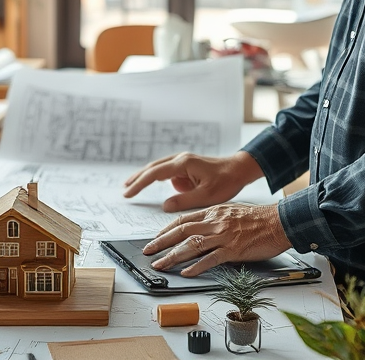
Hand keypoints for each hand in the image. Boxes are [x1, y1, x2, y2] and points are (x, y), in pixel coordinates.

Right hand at [123, 151, 264, 212]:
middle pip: (153, 168)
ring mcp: (184, 162)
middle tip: (124, 188)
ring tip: (135, 188)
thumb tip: (164, 206)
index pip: (154, 173)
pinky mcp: (188, 167)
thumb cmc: (226, 181)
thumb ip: (183, 201)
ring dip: (148, 178)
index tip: (128, 193)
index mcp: (183, 163)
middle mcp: (181, 159)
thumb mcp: (205, 196)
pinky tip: (172, 193)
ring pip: (160, 169)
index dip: (139, 184)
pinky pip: (171, 174)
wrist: (240, 169)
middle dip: (138, 178)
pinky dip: (163, 180)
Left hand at [143, 203, 290, 275]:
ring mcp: (223, 235)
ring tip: (160, 264)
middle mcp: (215, 222)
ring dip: (173, 256)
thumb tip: (201, 228)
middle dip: (161, 242)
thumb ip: (215, 219)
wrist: (279, 222)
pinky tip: (186, 272)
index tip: (155, 238)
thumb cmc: (259, 218)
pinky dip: (196, 266)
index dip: (166, 230)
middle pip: (181, 231)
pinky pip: (211, 258)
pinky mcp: (233, 249)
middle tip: (148, 251)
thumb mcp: (232, 211)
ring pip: (191, 245)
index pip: (183, 220)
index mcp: (214, 212)